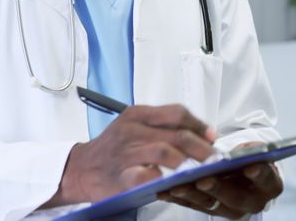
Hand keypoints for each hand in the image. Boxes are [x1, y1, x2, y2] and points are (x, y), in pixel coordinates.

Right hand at [47, 105, 215, 205]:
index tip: (211, 136)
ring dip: (188, 162)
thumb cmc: (111, 149)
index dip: (198, 125)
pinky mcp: (122, 175)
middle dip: (201, 147)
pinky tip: (173, 182)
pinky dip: (164, 179)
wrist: (81, 168)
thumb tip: (199, 134)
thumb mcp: (132, 126)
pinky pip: (147, 175)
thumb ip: (160, 126)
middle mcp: (130, 130)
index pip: (175, 113)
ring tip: (200, 170)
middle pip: (175, 133)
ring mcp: (125, 153)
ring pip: (165, 152)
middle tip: (214, 157)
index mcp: (135, 115)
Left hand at [158, 142, 282, 218]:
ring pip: (210, 204)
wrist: (237, 171)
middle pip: (236, 198)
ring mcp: (229, 208)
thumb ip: (250, 150)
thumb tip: (247, 149)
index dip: (260, 175)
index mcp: (268, 184)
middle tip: (204, 180)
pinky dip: (178, 198)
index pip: (268, 181)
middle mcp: (251, 201)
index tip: (250, 168)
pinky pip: (192, 205)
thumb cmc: (245, 158)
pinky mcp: (209, 209)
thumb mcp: (251, 150)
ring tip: (176, 186)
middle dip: (218, 188)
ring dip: (192, 194)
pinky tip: (164, 191)